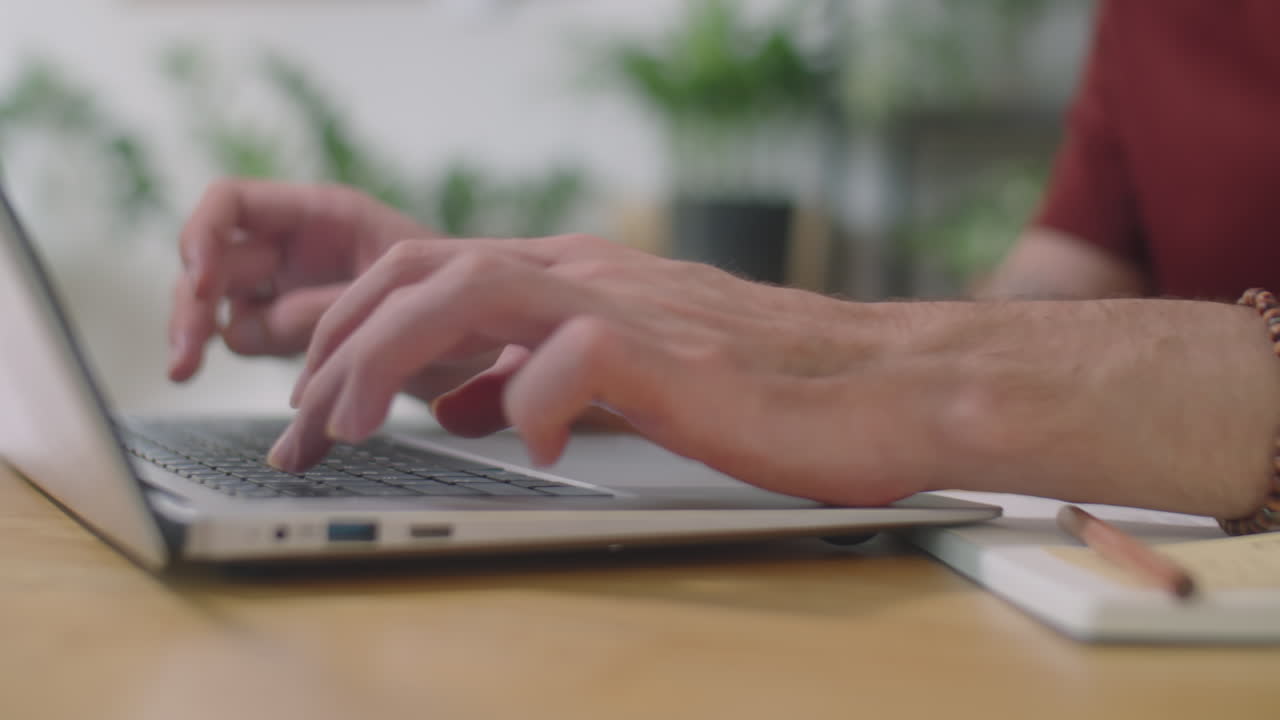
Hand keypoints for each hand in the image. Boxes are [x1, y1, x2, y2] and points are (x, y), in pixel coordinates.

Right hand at [168, 179, 436, 379]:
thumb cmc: (460, 295)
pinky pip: (239, 331)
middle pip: (211, 255)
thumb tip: (245, 328)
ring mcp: (286, 284)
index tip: (200, 278)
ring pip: (215, 298)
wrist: (495, 332)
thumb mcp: (401, 291)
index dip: (203, 233)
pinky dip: (217, 349)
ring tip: (184, 369)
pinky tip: (199, 370)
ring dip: (194, 329)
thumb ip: (325, 304)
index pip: (232, 202)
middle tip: (186, 354)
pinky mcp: (289, 326)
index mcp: (323, 214)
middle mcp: (294, 244)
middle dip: (191, 299)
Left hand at [267, 231, 1279, 516]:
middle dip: (335, 341)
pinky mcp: (670, 352)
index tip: (309, 396)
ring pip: (467, 288)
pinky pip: (566, 361)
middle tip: (298, 417)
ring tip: (348, 423)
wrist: (881, 383)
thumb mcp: (623, 376)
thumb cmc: (764, 386)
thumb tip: (451, 402)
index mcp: (571, 278)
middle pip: (421, 267)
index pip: (427, 272)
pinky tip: (528, 446)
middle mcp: (585, 274)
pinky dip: (523, 403)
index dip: (347, 329)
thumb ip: (534, 373)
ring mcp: (626, 305)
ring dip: (385, 356)